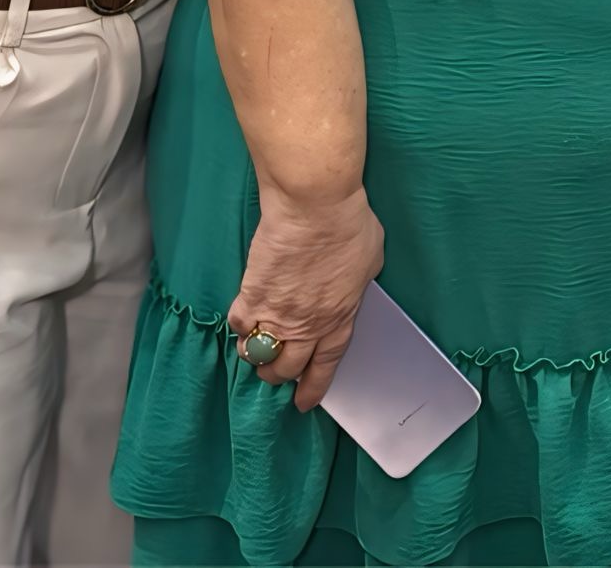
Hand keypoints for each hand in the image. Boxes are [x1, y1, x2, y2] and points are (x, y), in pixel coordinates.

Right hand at [231, 182, 386, 410]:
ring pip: (259, 354)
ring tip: (255, 352)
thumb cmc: (349, 226)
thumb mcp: (371, 260)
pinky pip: (239, 324)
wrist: (315, 208)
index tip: (303, 403)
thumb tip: (349, 284)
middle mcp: (307, 325)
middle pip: (288, 367)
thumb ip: (358, 282)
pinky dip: (239, 328)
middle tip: (275, 373)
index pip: (326, 364)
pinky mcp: (251, 295)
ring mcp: (276, 313)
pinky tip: (241, 322)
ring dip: (256, 358)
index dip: (314, 386)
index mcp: (340, 317)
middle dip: (281, 376)